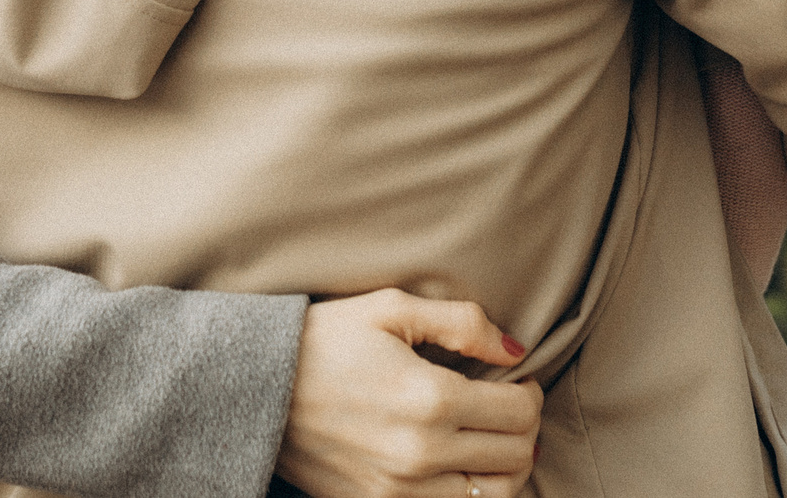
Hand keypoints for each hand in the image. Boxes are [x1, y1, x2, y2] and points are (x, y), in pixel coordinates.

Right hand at [277, 289, 542, 497]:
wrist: (255, 388)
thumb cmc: (322, 340)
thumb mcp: (389, 308)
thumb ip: (461, 322)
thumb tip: (515, 349)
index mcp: (429, 398)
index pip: (520, 412)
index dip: (530, 392)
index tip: (518, 379)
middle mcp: (421, 453)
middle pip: (516, 456)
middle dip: (525, 428)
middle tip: (510, 405)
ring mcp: (400, 490)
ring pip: (494, 496)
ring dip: (506, 466)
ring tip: (492, 439)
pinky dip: (470, 492)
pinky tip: (461, 465)